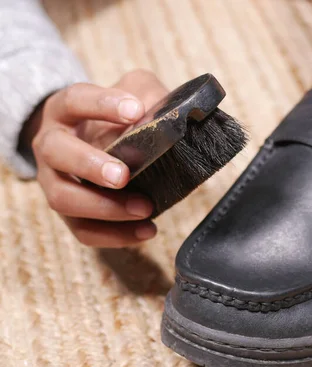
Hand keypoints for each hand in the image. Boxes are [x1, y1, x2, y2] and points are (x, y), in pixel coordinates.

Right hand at [28, 69, 168, 246]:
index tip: (134, 110)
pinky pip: (83, 230)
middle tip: (123, 175)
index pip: (75, 100)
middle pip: (56, 152)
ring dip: (104, 207)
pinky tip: (147, 230)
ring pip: (64, 198)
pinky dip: (115, 235)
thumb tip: (166, 117)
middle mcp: (52, 144)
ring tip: (145, 207)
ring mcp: (55, 181)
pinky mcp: (70, 213)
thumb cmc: (122, 117)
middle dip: (89, 165)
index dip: (101, 104)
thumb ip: (149, 96)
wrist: (105, 143)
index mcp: (66, 109)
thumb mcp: (136, 94)